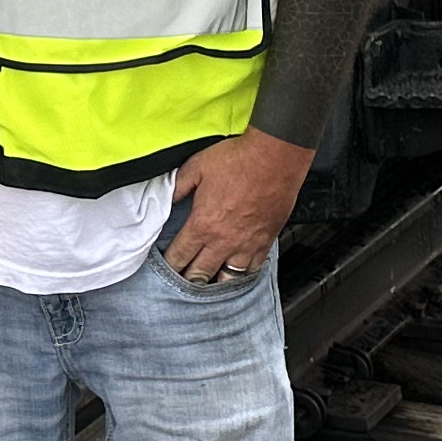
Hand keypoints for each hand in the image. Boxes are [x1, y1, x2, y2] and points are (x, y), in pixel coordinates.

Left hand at [162, 129, 313, 284]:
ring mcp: (246, 244)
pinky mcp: (265, 242)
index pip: (179, 256)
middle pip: (200, 274)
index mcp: (202, 224)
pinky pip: (253, 269)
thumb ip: (177, 186)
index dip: (169, 265)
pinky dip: (243, 274)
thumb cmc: (238, 161)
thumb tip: (166, 199)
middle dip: (188, 280)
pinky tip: (239, 272)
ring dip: (216, 282)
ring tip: (209, 283)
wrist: (275, 158)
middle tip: (182, 282)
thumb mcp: (196, 167)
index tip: (166, 268)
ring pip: (227, 277)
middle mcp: (223, 241)